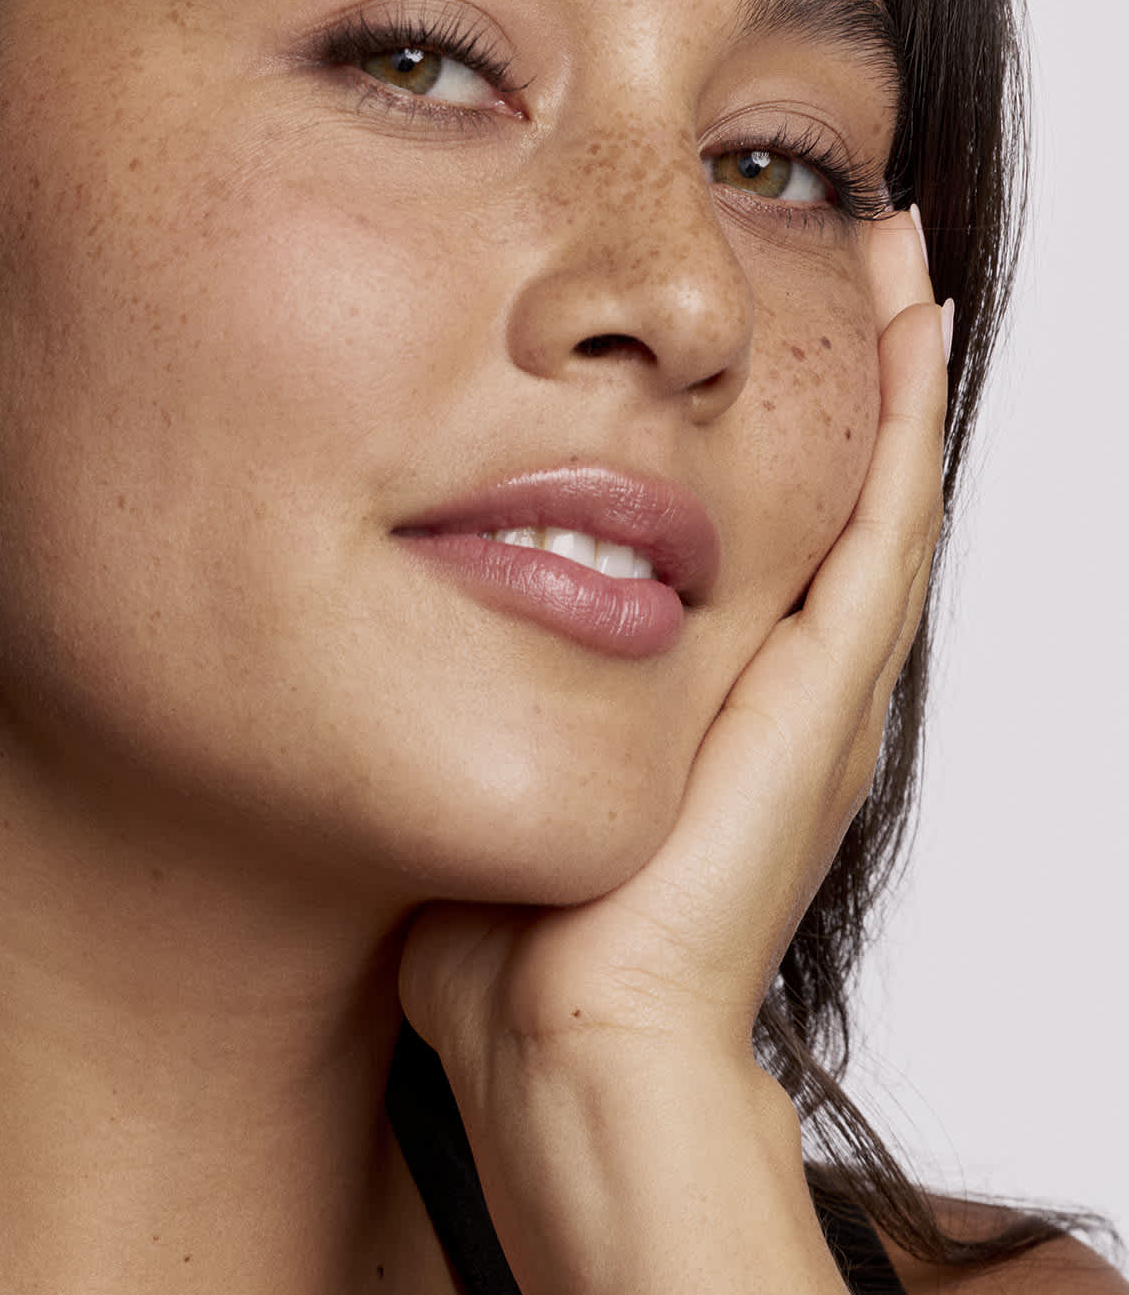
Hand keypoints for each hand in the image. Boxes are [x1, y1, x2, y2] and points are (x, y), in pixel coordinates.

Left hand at [399, 208, 949, 1099]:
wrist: (564, 1053)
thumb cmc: (507, 946)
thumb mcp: (490, 774)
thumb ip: (466, 701)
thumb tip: (382, 633)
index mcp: (715, 702)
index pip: (763, 529)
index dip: (770, 421)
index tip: (757, 315)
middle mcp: (784, 689)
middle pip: (839, 491)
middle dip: (854, 367)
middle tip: (867, 241)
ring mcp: (817, 698)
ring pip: (882, 495)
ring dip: (897, 374)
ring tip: (904, 255)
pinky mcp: (824, 706)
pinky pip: (884, 539)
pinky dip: (907, 435)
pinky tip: (912, 334)